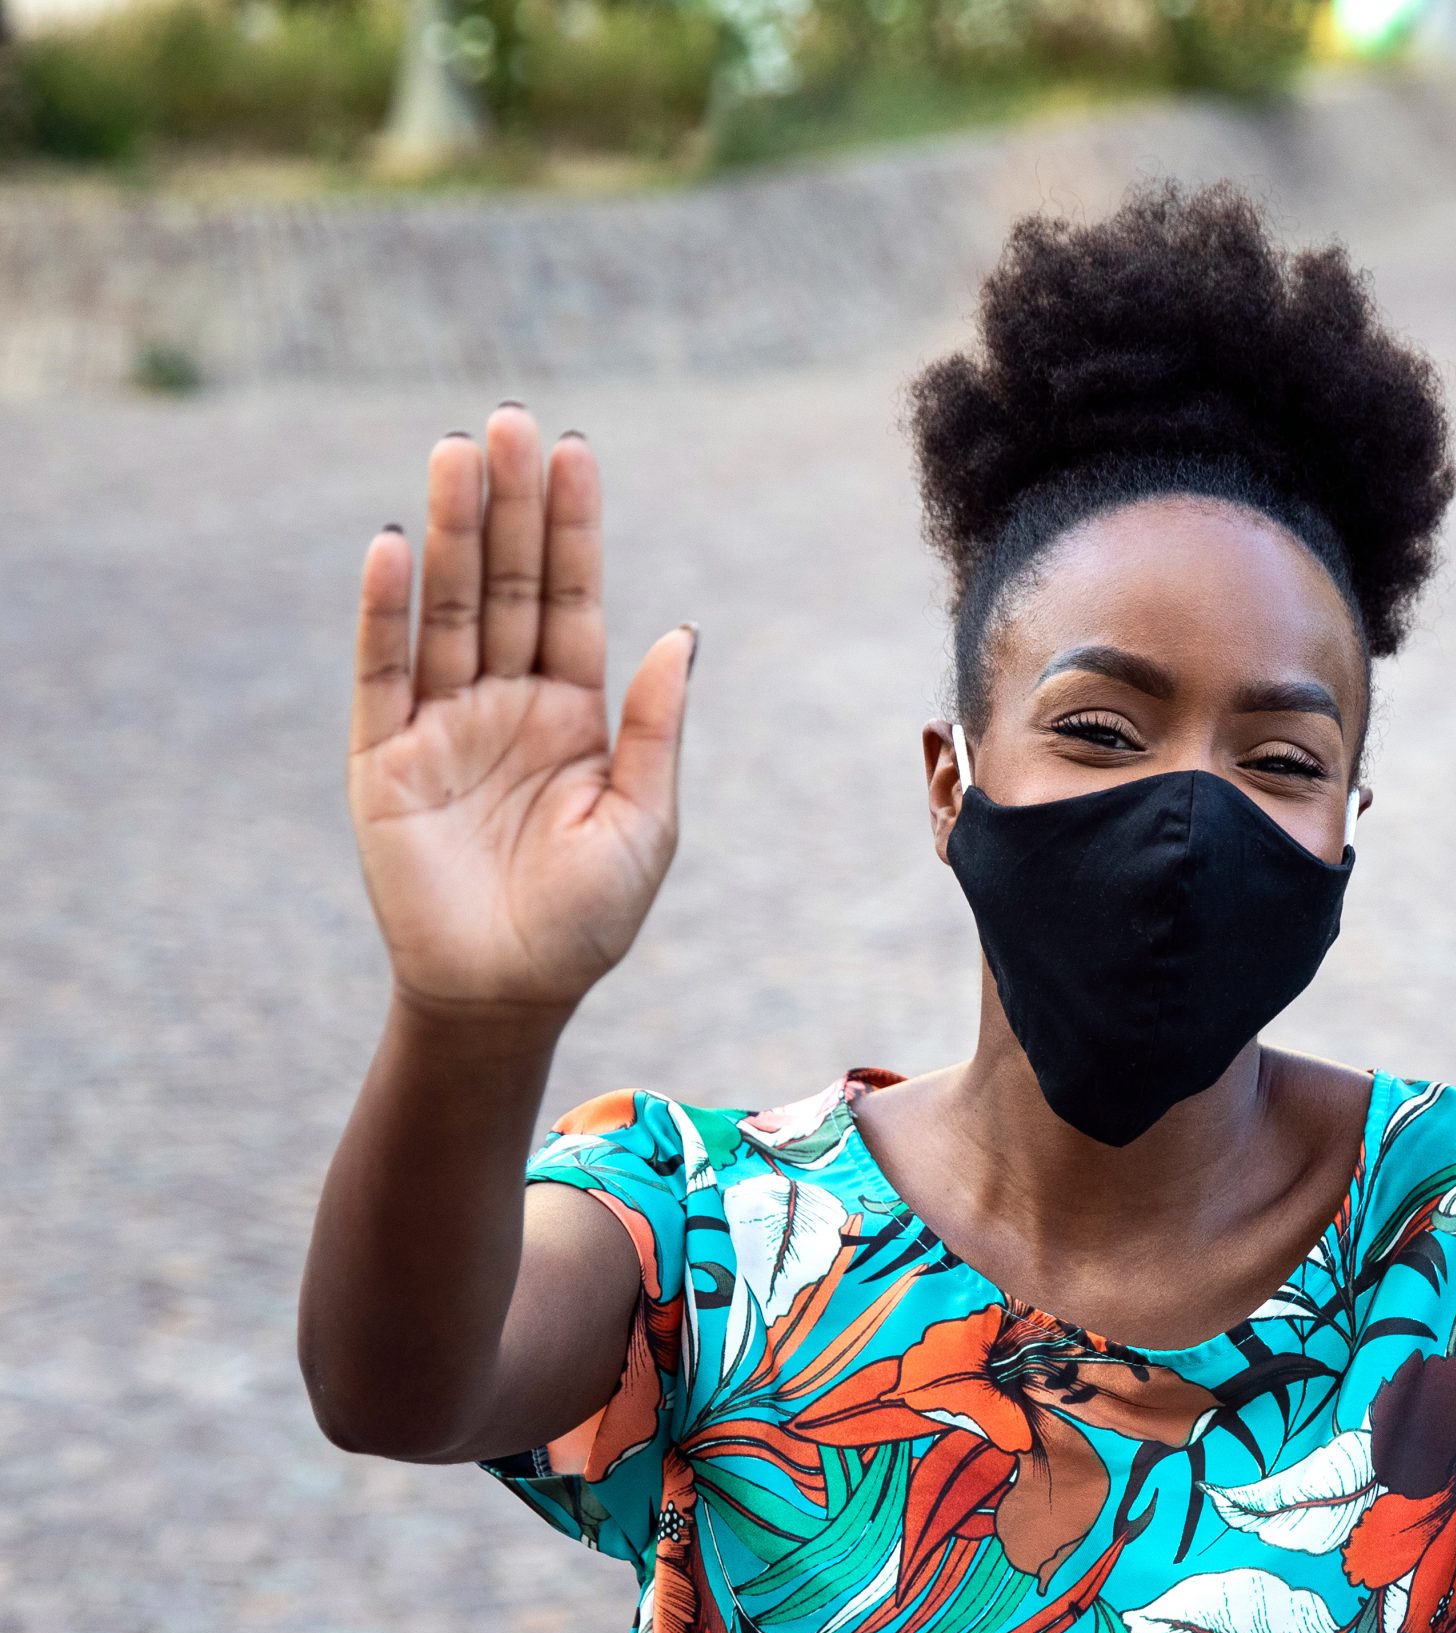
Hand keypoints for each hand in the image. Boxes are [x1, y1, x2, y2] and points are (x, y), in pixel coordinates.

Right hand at [348, 407, 694, 1022]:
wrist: (508, 996)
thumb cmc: (585, 923)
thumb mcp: (644, 823)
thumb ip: (655, 728)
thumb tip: (681, 633)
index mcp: (573, 716)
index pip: (569, 601)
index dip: (570, 529)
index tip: (573, 450)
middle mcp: (505, 706)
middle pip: (505, 586)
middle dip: (510, 506)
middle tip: (513, 421)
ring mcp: (441, 726)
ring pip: (446, 610)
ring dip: (452, 533)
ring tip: (460, 452)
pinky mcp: (383, 758)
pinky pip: (382, 671)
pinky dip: (386, 611)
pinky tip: (397, 545)